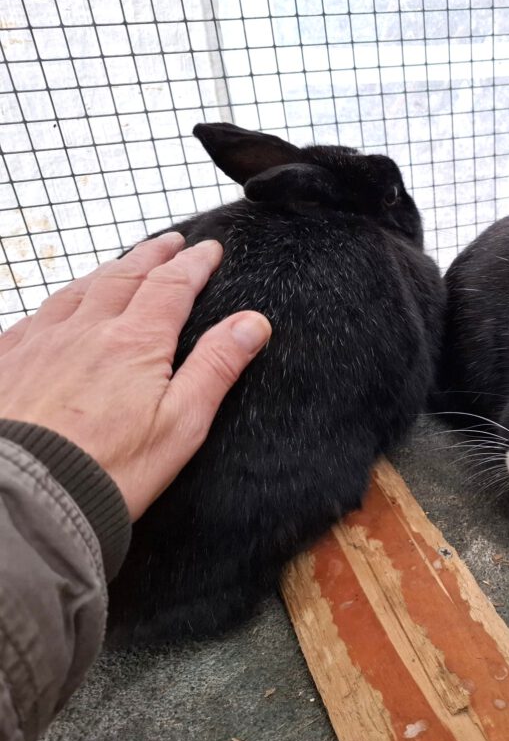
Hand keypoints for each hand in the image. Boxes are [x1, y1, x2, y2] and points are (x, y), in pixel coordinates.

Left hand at [0, 232, 270, 520]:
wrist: (26, 498)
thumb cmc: (109, 470)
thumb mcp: (183, 423)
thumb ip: (216, 366)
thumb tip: (252, 323)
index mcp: (135, 342)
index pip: (171, 286)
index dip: (193, 264)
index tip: (209, 250)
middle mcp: (85, 331)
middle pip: (123, 278)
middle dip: (151, 257)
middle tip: (169, 243)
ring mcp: (39, 344)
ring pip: (75, 292)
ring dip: (105, 273)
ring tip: (120, 266)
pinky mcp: (5, 366)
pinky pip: (32, 319)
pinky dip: (54, 304)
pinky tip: (54, 311)